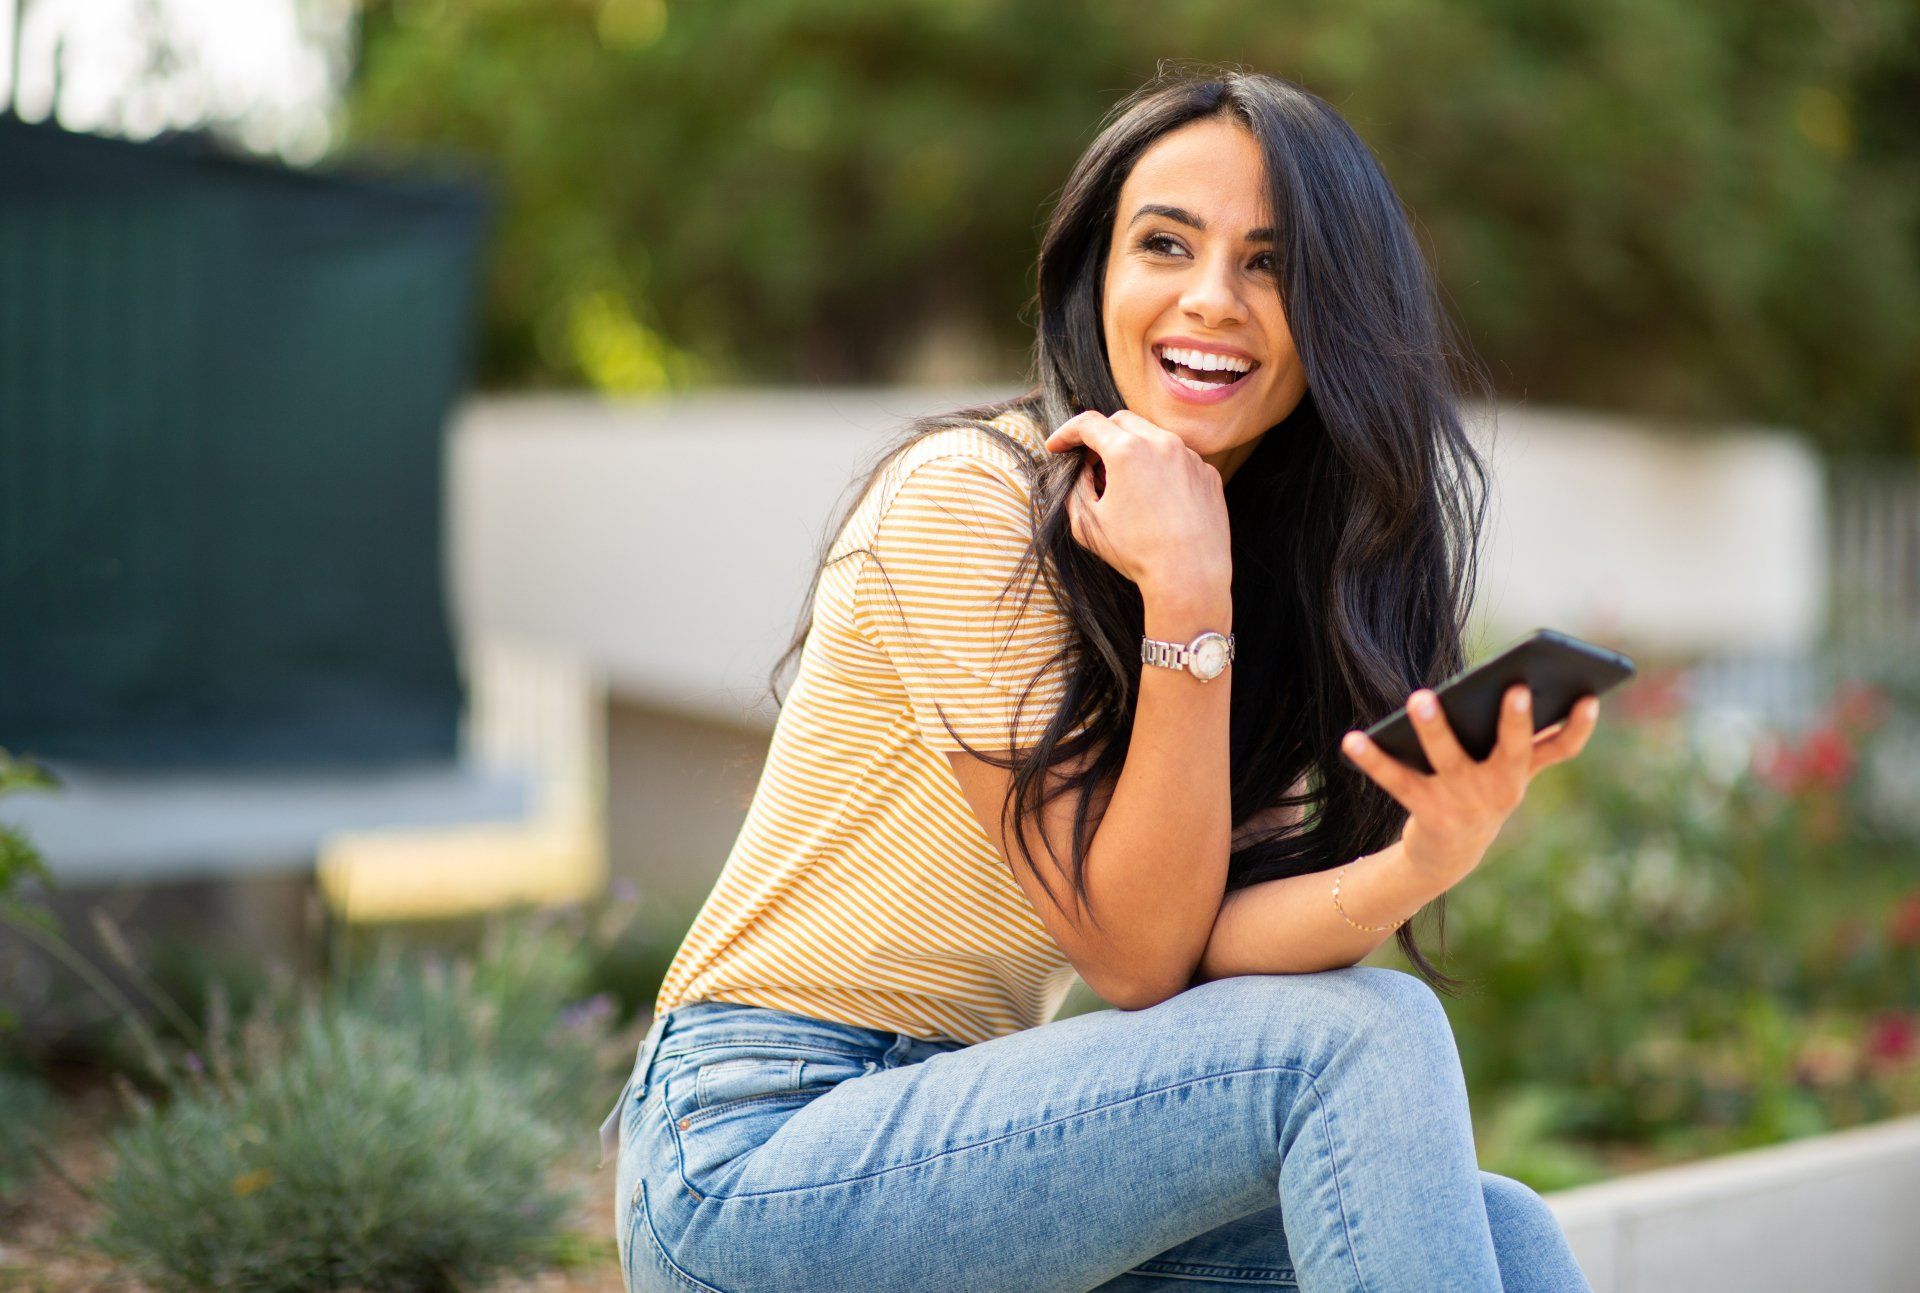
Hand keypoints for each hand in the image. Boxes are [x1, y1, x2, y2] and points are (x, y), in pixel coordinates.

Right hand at [1043, 409, 1231, 594]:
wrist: (1189, 577)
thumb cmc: (1136, 553)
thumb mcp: (1087, 523)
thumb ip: (1075, 487)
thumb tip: (1082, 471)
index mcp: (1127, 451)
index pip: (1088, 424)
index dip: (1066, 433)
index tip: (1057, 447)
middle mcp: (1162, 444)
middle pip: (1122, 421)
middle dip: (1099, 435)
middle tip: (1088, 464)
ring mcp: (1190, 457)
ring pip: (1153, 437)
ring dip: (1132, 450)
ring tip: (1123, 484)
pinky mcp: (1207, 474)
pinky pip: (1178, 460)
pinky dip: (1160, 469)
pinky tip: (1154, 498)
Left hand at [1339, 684, 1600, 879]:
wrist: (1449, 856)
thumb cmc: (1480, 792)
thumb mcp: (1506, 769)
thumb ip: (1519, 735)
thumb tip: (1526, 683)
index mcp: (1522, 773)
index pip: (1562, 749)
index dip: (1579, 726)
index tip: (1589, 696)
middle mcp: (1499, 788)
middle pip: (1512, 750)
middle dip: (1516, 721)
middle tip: (1516, 687)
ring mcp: (1463, 801)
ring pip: (1448, 758)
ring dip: (1435, 729)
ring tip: (1420, 697)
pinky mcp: (1426, 810)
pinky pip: (1396, 779)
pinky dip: (1372, 758)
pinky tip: (1352, 738)